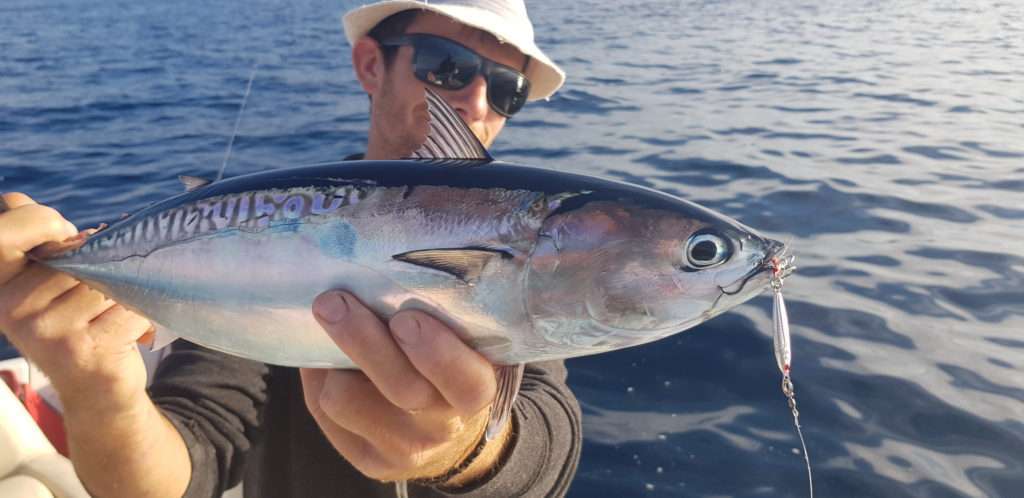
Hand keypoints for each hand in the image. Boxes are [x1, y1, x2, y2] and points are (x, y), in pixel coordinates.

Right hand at [0, 192, 151, 411]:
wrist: (98, 390)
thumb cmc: (77, 323)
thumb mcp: (48, 282)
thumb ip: (37, 244)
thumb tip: (19, 202)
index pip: (6, 231)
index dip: (42, 221)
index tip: (66, 233)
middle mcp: (12, 309)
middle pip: (74, 256)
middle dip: (99, 263)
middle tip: (100, 290)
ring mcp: (46, 332)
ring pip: (104, 281)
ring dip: (122, 291)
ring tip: (111, 313)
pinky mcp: (83, 350)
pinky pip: (127, 306)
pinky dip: (140, 313)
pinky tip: (128, 329)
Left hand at [300, 291, 508, 483]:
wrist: (444, 429)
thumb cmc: (449, 362)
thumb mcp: (463, 338)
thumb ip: (445, 308)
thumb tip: (404, 248)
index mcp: (476, 389)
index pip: (466, 383)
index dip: (436, 353)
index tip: (407, 317)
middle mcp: (442, 425)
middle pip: (401, 389)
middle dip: (363, 341)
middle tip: (336, 301)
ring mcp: (403, 448)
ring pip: (347, 400)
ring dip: (332, 357)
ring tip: (333, 319)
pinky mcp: (367, 460)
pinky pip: (323, 411)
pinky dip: (319, 375)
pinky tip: (328, 355)